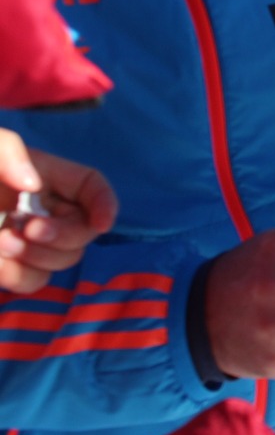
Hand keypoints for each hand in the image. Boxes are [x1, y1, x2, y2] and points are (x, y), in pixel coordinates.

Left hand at [0, 129, 116, 293]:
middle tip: (27, 229)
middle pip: (82, 231)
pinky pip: (30, 281)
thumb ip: (10, 154)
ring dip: (37, 256)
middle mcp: (39, 209)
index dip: (104, 204)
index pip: (92, 188)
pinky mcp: (4, 268)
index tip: (100, 223)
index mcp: (42, 176)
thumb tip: (35, 187)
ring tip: (0, 243)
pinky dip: (15, 274)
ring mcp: (23, 241)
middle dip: (61, 234)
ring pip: (60, 261)